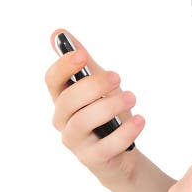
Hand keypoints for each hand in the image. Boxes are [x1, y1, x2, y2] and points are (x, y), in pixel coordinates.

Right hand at [45, 28, 144, 186]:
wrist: (122, 152)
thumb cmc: (106, 114)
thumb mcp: (98, 85)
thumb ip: (83, 62)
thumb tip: (58, 33)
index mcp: (64, 98)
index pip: (52, 81)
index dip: (63, 66)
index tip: (82, 55)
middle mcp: (63, 120)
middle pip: (67, 101)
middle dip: (92, 86)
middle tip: (119, 77)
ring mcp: (75, 142)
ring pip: (81, 123)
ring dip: (109, 107)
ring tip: (132, 97)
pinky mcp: (92, 159)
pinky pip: (104, 147)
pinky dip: (124, 132)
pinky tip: (140, 119)